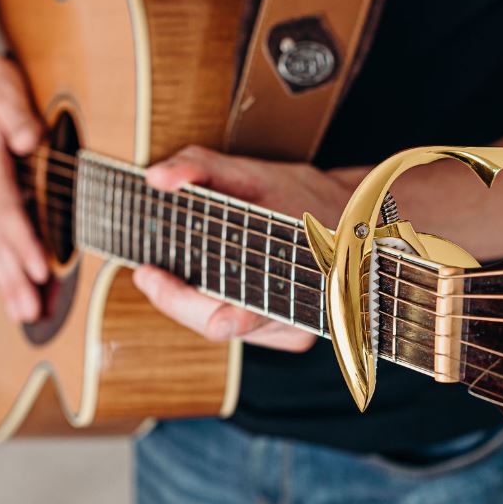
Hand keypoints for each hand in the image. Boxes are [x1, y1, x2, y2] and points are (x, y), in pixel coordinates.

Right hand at [0, 37, 47, 321]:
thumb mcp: (4, 86)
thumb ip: (18, 114)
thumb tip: (31, 138)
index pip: (5, 208)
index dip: (24, 241)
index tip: (42, 268)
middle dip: (13, 278)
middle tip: (32, 312)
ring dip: (3, 282)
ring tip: (23, 314)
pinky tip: (7, 289)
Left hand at [132, 146, 362, 352]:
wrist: (355, 220)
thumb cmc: (304, 196)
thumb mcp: (254, 172)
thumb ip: (202, 166)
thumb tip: (156, 178)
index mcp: (294, 279)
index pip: (242, 313)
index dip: (212, 312)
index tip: (191, 304)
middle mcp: (297, 318)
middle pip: (216, 322)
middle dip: (175, 299)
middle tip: (147, 273)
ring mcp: (294, 333)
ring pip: (224, 327)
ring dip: (192, 303)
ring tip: (167, 274)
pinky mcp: (289, 336)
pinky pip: (238, 328)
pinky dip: (215, 306)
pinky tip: (206, 283)